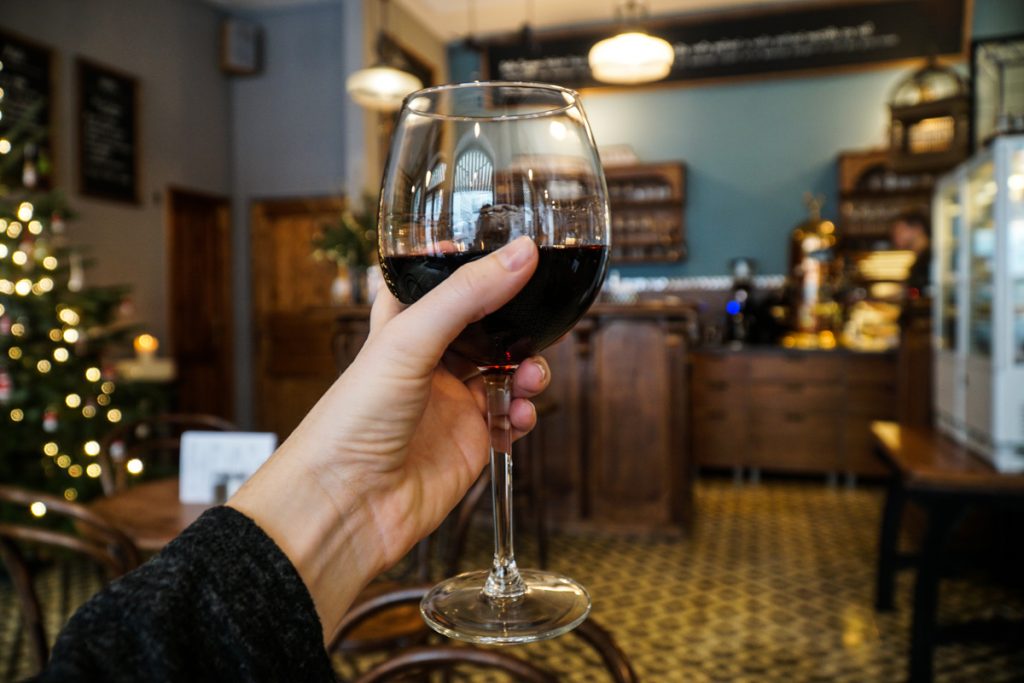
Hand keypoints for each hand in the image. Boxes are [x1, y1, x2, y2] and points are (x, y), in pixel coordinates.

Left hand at [228, 237, 546, 640]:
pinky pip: (511, 418)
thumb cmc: (353, 420)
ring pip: (506, 371)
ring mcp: (451, 402)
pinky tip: (519, 416)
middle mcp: (429, 361)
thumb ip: (466, 295)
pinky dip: (525, 413)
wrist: (347, 504)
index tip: (508, 253)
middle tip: (536, 323)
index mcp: (403, 327)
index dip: (469, 267)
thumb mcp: (409, 340)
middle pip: (486, 327)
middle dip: (517, 324)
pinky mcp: (470, 442)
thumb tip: (522, 253)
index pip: (438, 283)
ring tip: (530, 378)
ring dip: (529, 369)